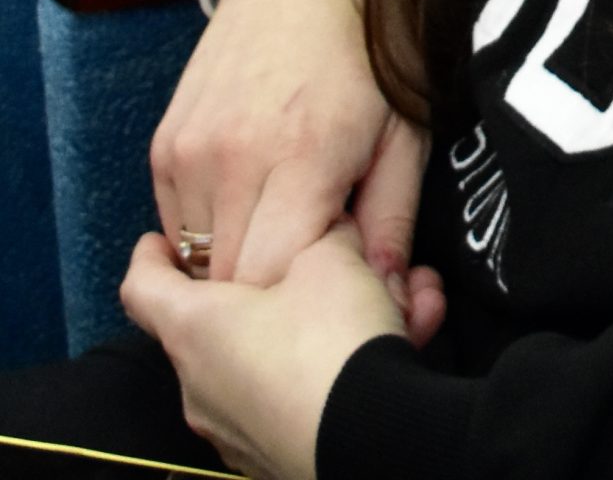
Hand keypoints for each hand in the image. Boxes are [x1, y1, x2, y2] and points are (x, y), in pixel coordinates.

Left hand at [122, 218, 444, 479]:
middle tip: (310, 263)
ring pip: (265, 361)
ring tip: (383, 303)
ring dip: (312, 328)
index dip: (150, 256)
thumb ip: (320, 233)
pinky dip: (325, 371)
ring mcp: (232, 431)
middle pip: (214, 325)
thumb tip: (328, 231)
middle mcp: (200, 386)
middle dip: (263, 290)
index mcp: (194, 329)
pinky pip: (292, 398)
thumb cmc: (331, 340)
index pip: (142, 287)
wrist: (372, 442)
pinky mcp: (269, 459)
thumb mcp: (332, 256)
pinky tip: (393, 345)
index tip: (161, 240)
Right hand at [151, 0, 428, 293]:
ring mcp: (187, 150)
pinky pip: (176, 223)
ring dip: (236, 259)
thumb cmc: (370, 46)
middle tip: (313, 253)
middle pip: (230, 282)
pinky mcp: (163, 142)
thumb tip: (383, 292)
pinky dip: (210, 227)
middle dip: (271, 288)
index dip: (304, 296)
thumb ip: (392, 218)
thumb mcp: (406, 128)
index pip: (272, 282)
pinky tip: (252, 196)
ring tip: (284, 220)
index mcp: (301, 158)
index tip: (334, 275)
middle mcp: (231, 159)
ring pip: (196, 259)